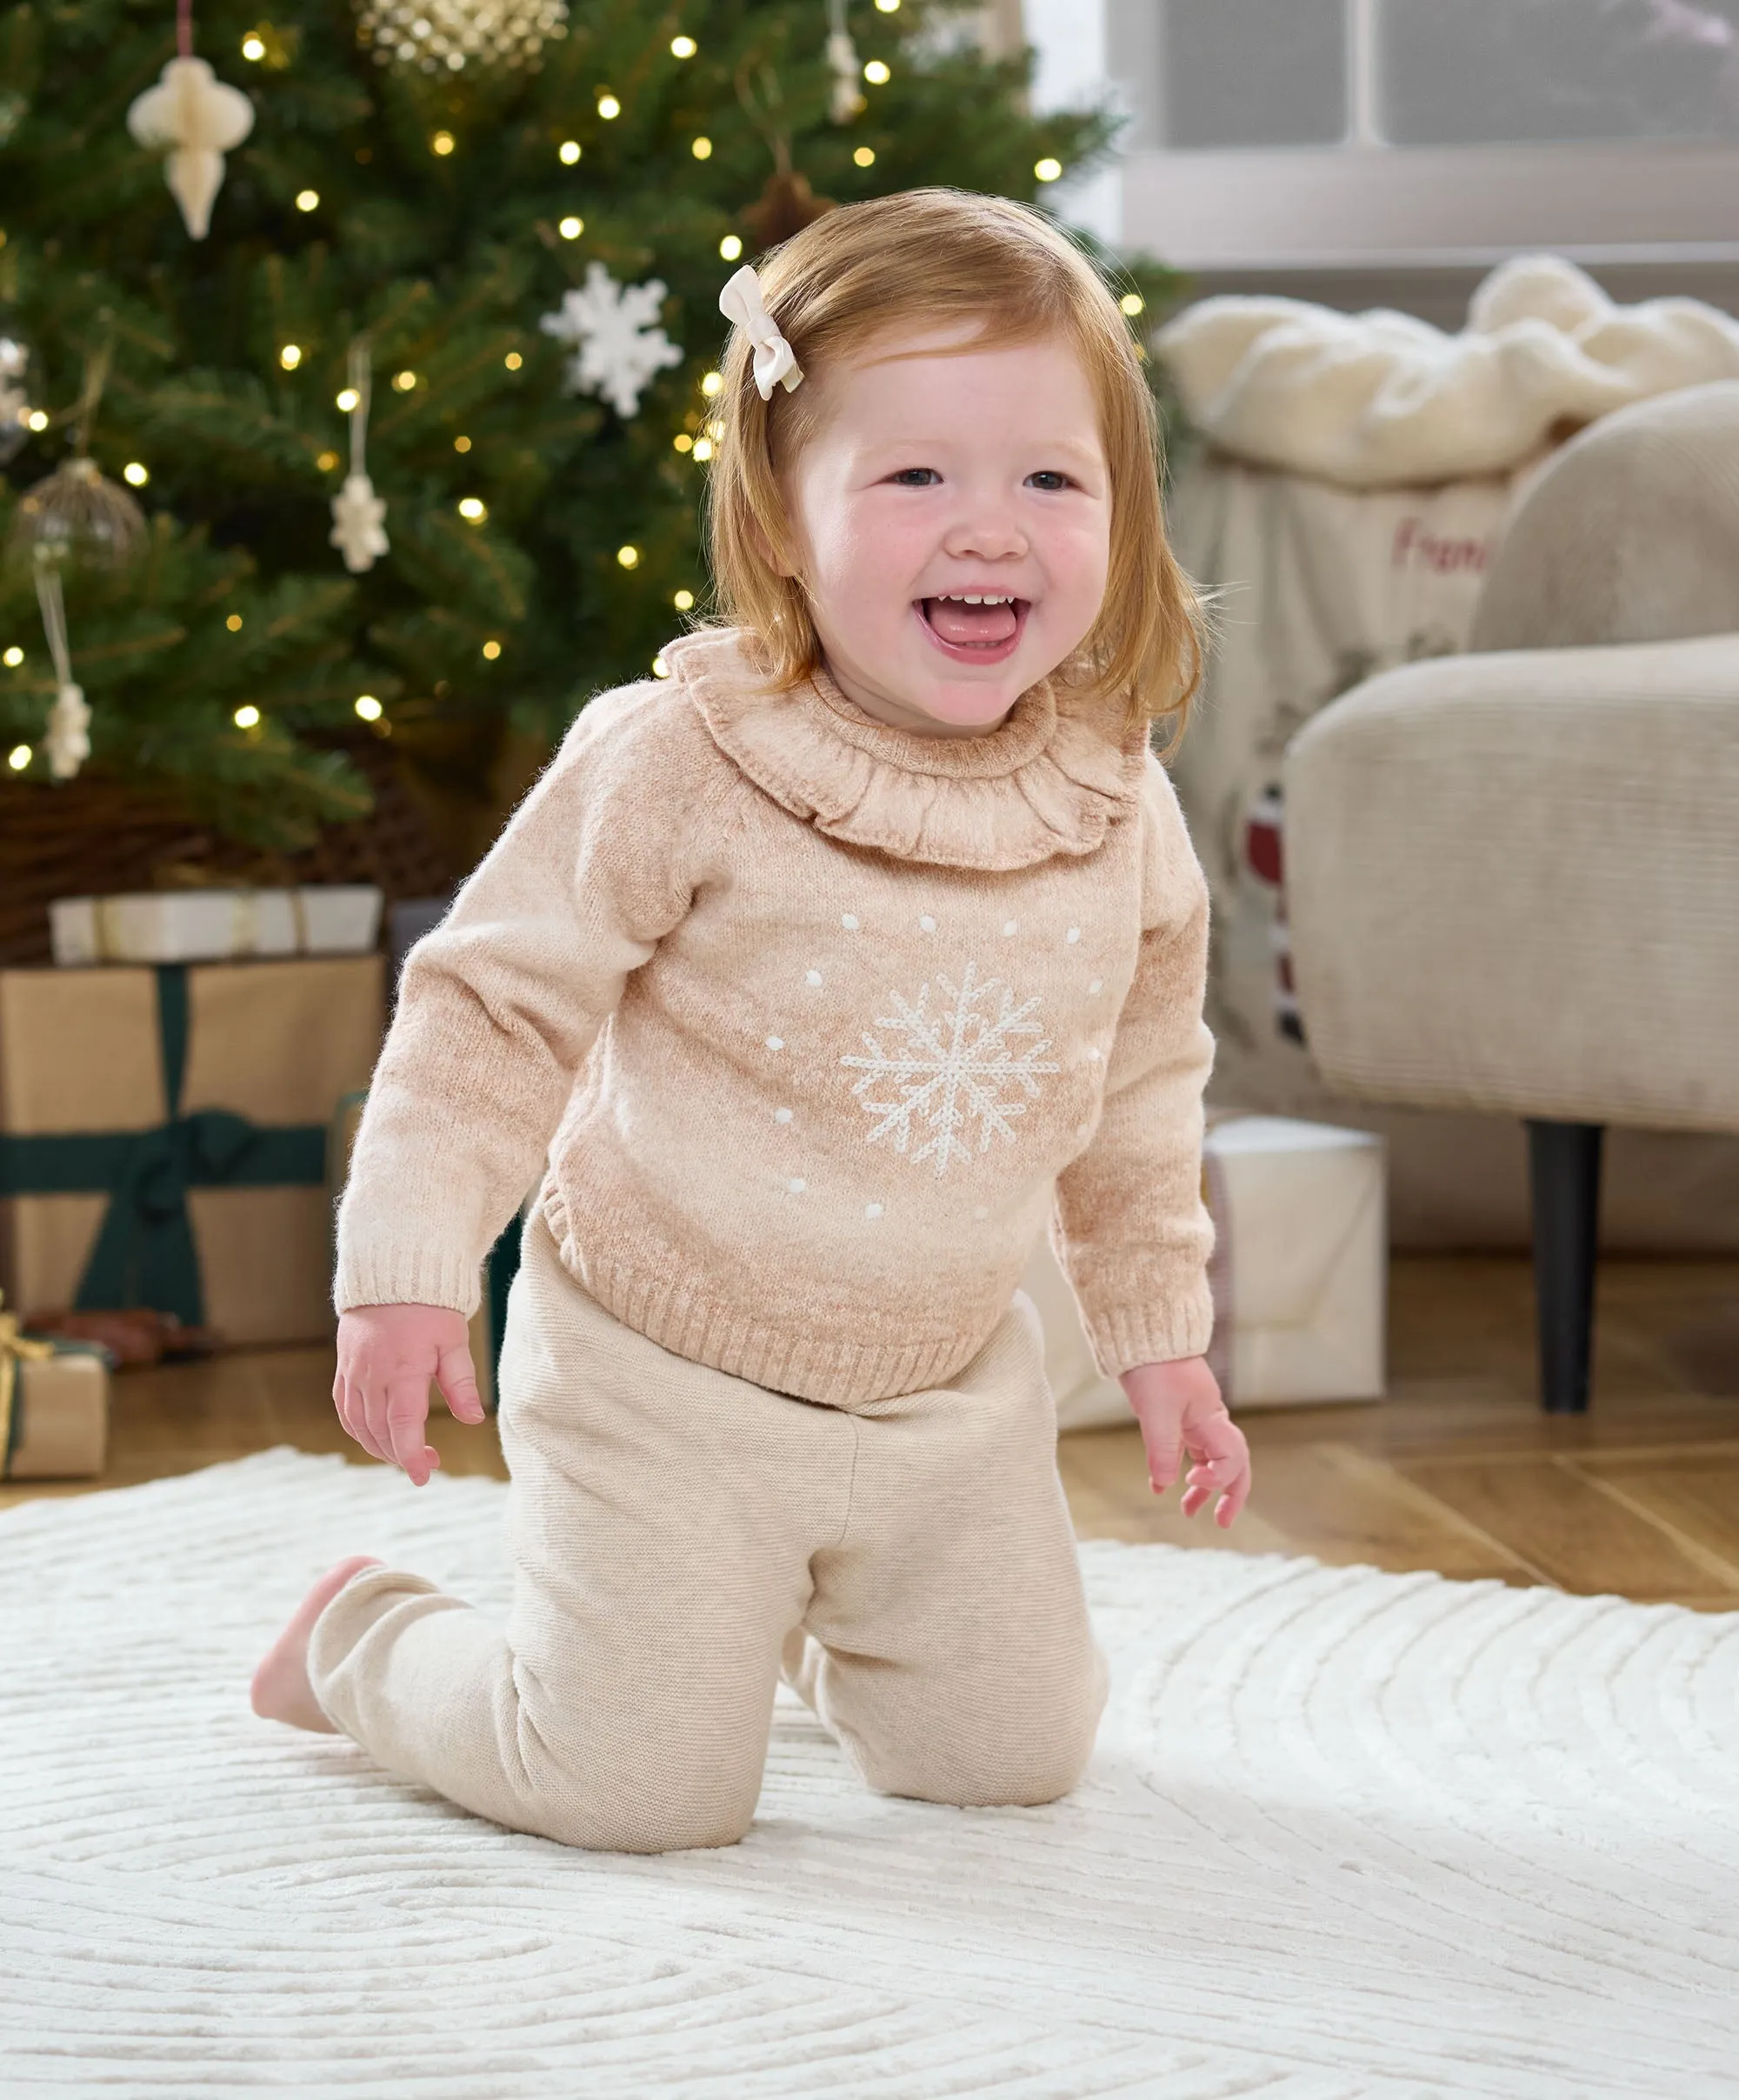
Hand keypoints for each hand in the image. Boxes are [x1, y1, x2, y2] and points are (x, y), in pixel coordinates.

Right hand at [333, 1303, 484, 1487]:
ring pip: (360, 1426)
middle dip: (403, 1456)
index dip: (411, 1456)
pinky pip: (345, 1411)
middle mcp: (372, 1377)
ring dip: (381, 1448)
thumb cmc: (429, 1309)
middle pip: (380, 1433)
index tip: (424, 1475)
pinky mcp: (344, 1370)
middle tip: (430, 1462)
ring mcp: (353, 1374)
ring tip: (407, 1453)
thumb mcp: (454, 1342)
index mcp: (402, 1371)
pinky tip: (377, 1437)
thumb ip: (461, 1383)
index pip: (402, 1426)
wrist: (391, 1276)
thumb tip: (473, 1420)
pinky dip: (359, 1431)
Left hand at [1118, 1355, 1250, 1529]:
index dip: (1218, 1477)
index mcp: (1214, 1419)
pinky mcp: (1178, 1415)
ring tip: (1187, 1511)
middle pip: (1234, 1464)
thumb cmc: (1154, 1367)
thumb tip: (1165, 1485)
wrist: (1143, 1333)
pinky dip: (1179, 1468)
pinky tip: (1162, 1486)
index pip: (1233, 1458)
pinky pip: (1188, 1449)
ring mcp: (1196, 1418)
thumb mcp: (1157, 1412)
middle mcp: (1211, 1421)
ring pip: (1209, 1459)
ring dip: (1203, 1486)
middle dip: (1231, 1495)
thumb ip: (1163, 1450)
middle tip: (1221, 1522)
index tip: (1190, 1480)